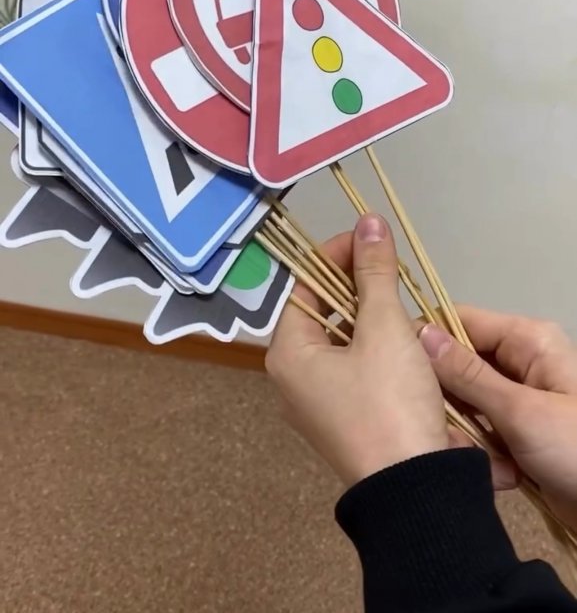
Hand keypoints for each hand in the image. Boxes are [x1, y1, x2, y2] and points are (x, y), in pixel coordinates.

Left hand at [266, 213, 448, 487]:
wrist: (415, 493)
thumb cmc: (389, 403)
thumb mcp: (385, 330)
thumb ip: (376, 273)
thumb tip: (369, 221)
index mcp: (287, 354)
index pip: (305, 285)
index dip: (336, 255)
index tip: (371, 237)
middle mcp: (294, 380)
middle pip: (323, 313)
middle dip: (358, 285)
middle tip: (391, 266)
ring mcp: (320, 405)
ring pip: (343, 341)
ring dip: (372, 316)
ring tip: (404, 299)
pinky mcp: (348, 423)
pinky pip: (357, 370)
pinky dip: (378, 348)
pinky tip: (408, 341)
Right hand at [420, 308, 576, 530]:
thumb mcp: (520, 411)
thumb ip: (468, 375)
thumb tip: (421, 333)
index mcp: (527, 340)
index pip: (461, 321)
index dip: (426, 339)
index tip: (395, 367)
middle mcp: (521, 361)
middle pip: (460, 363)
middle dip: (444, 396)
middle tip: (427, 424)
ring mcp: (521, 398)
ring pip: (466, 401)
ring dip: (461, 429)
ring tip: (460, 452)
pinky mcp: (520, 431)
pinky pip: (482, 429)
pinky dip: (478, 449)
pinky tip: (480, 468)